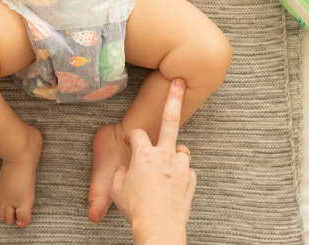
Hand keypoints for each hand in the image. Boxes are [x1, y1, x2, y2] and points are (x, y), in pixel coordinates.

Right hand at [111, 79, 196, 241]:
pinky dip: (182, 173)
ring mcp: (181, 166)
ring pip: (182, 150)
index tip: (129, 140)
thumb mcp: (117, 190)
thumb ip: (120, 174)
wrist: (160, 227)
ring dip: (176, 153)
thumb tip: (124, 171)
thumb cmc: (136, 208)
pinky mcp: (191, 179)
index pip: (136, 135)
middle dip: (174, 99)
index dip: (130, 136)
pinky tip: (176, 181)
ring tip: (170, 162)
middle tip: (180, 81)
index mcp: (144, 155)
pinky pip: (188, 171)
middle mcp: (164, 155)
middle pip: (170, 120)